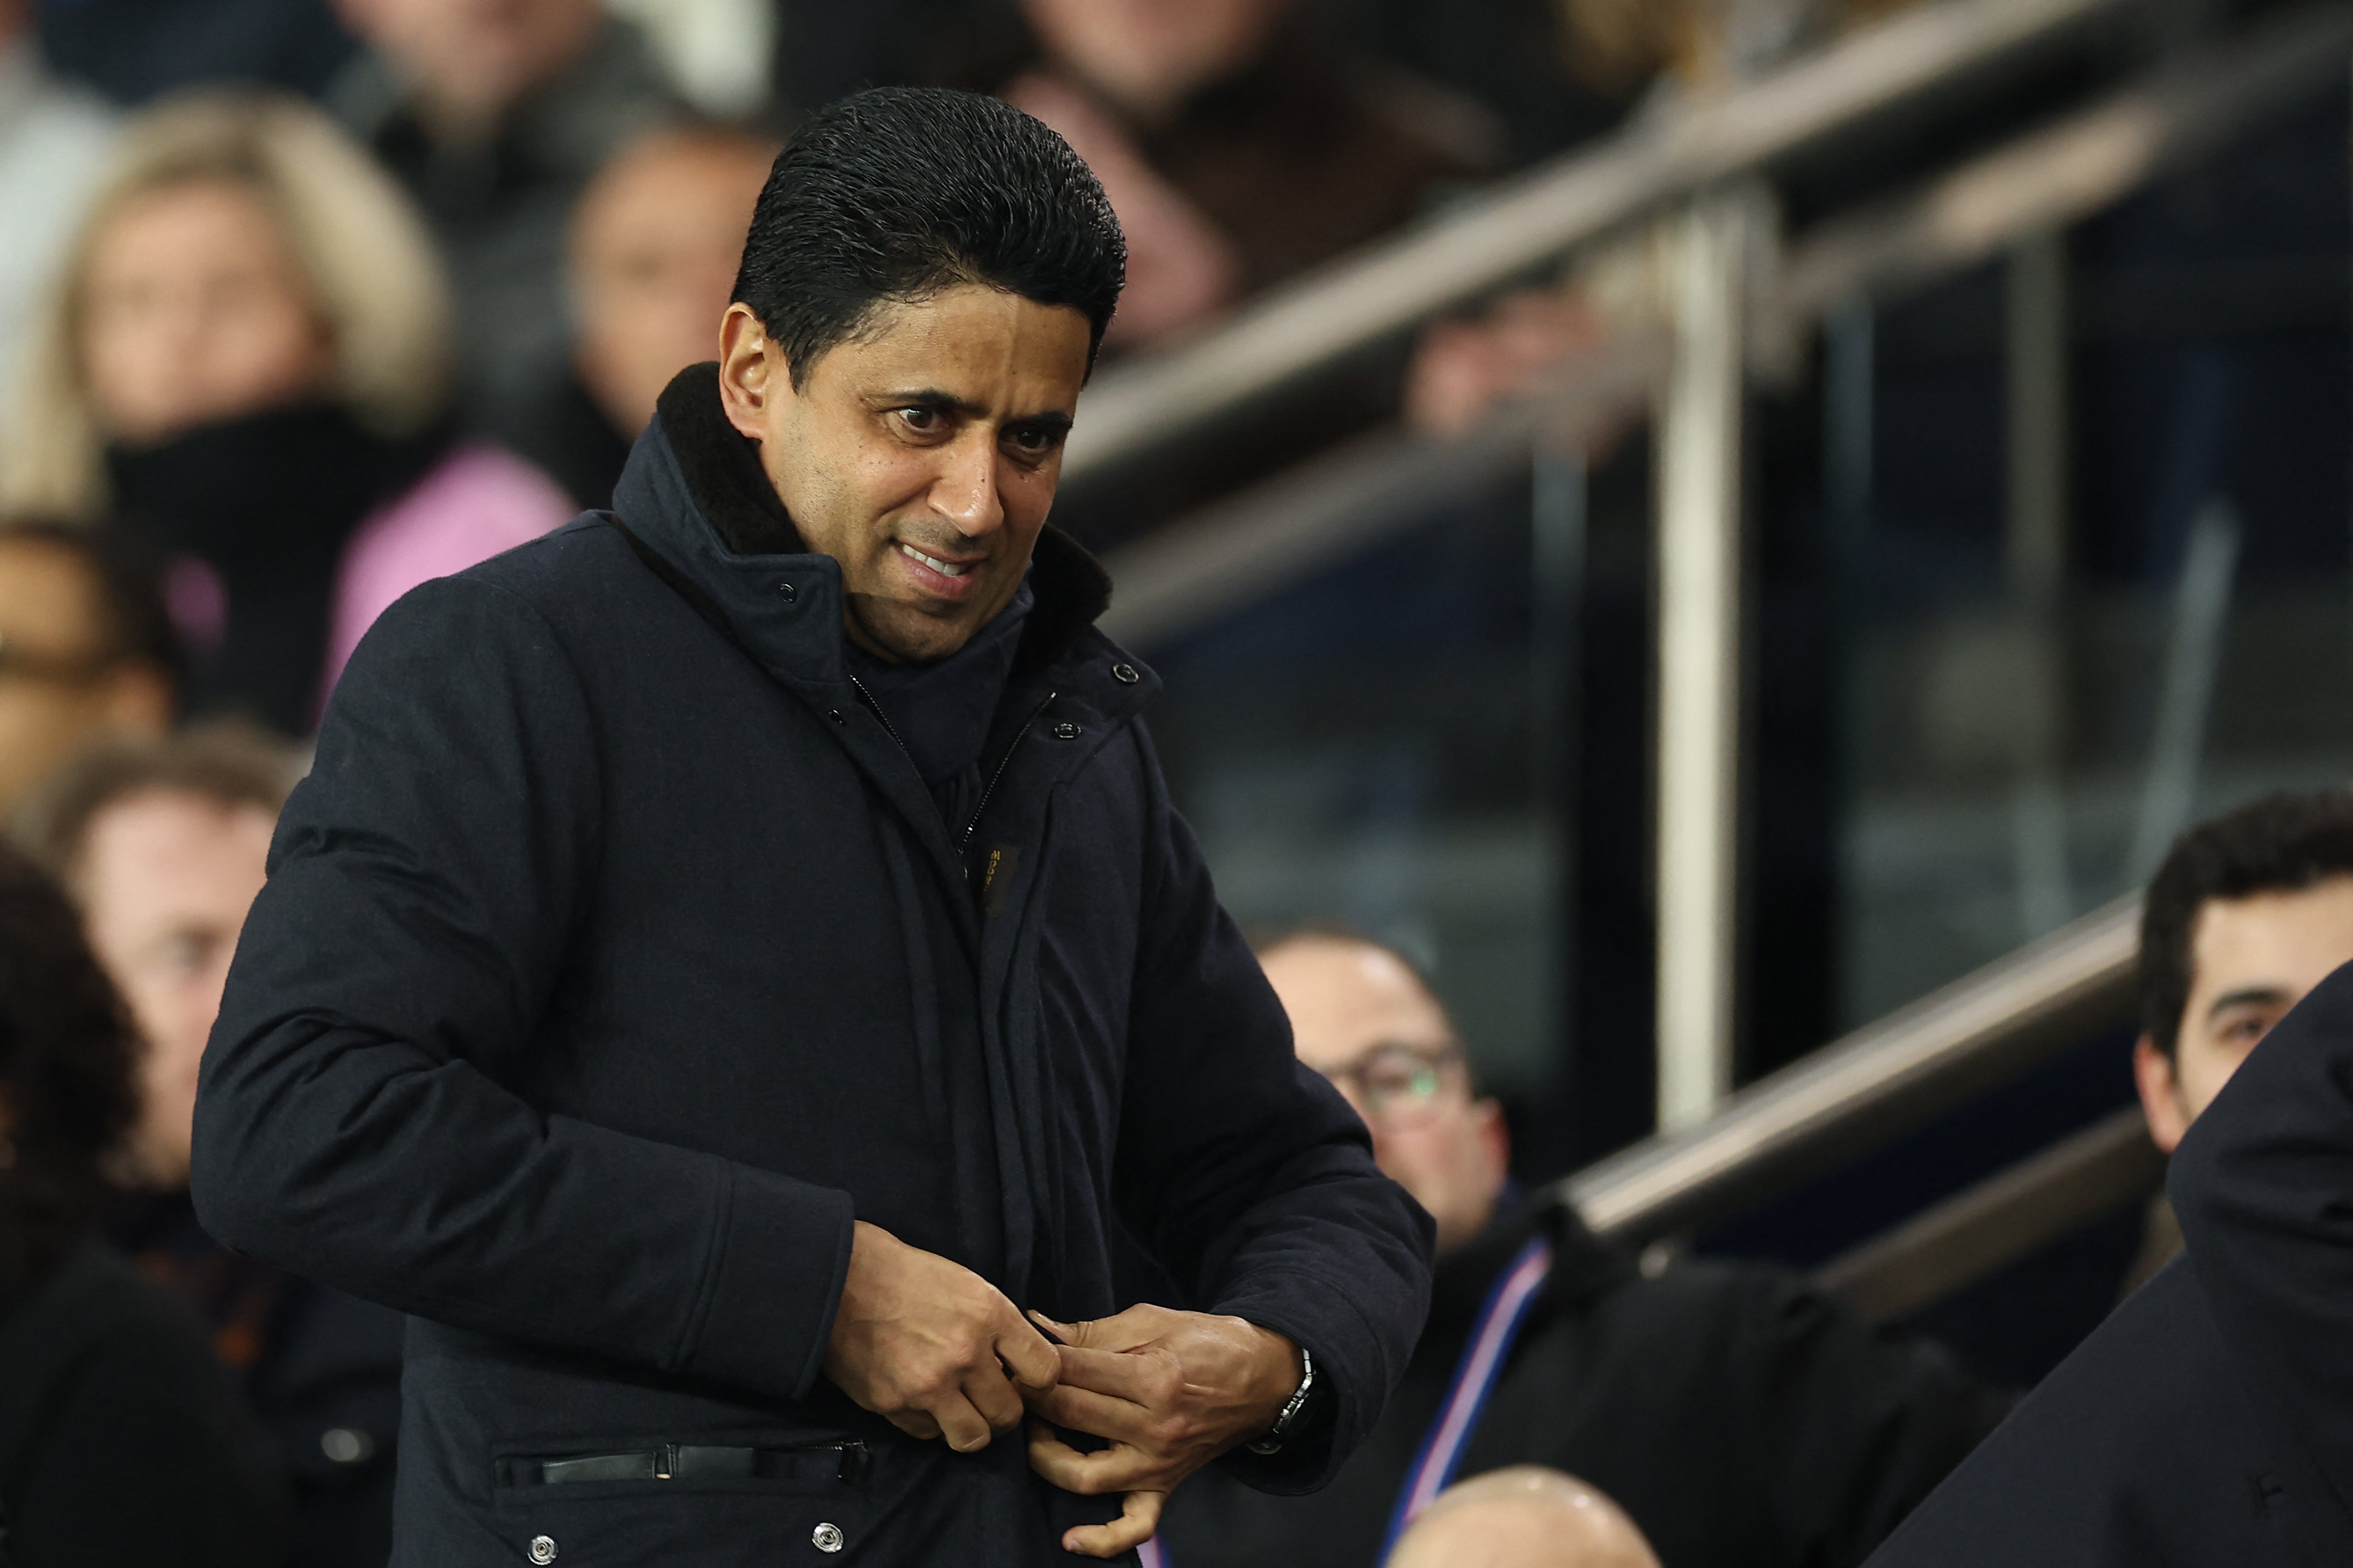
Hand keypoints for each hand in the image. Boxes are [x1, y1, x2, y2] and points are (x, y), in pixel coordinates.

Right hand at [821, 1221, 1059, 1451]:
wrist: (839, 1279)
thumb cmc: (907, 1276)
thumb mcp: (968, 1285)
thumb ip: (998, 1327)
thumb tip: (1021, 1365)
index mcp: (989, 1314)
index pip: (1044, 1371)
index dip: (1039, 1381)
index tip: (1025, 1380)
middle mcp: (964, 1353)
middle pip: (1009, 1414)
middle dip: (1004, 1411)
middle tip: (989, 1399)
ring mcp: (928, 1384)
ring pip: (973, 1438)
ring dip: (970, 1428)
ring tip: (960, 1410)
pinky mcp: (893, 1404)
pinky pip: (929, 1434)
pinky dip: (930, 1424)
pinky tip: (921, 1399)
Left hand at [1024, 1304, 1299, 1557]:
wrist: (1263, 1377)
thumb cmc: (1207, 1342)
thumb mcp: (1153, 1320)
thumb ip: (1093, 1330)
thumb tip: (1037, 1325)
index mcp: (1153, 1378)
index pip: (1073, 1372)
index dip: (1037, 1362)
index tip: (1017, 1355)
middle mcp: (1155, 1427)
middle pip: (1070, 1415)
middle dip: (1033, 1396)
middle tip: (1017, 1384)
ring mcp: (1159, 1464)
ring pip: (1084, 1475)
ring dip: (1045, 1454)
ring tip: (1035, 1432)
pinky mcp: (1165, 1487)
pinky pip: (1133, 1527)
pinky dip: (1100, 1539)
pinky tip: (1069, 1536)